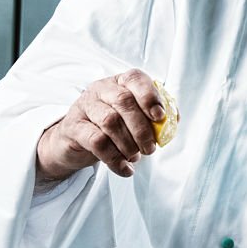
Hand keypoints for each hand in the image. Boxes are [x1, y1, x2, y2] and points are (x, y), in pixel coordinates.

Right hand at [35, 69, 165, 185]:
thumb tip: (173, 122)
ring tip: (134, 157)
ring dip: (128, 145)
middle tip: (150, 149)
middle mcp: (101, 89)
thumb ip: (154, 118)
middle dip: (142, 129)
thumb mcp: (133, 119)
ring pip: (110, 121)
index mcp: (120, 82)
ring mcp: (85, 106)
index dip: (150, 96)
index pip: (135, 78)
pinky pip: (97, 142)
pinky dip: (115, 159)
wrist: (76, 141)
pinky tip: (125, 168)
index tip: (160, 117)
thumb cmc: (111, 128)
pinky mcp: (74, 127)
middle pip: (124, 101)